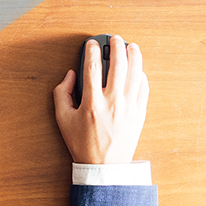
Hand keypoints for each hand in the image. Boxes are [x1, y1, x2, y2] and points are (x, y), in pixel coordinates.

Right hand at [53, 35, 148, 163]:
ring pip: (136, 73)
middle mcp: (113, 102)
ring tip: (132, 46)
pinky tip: (138, 69)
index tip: (91, 43)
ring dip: (134, 56)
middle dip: (116, 46)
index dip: (91, 50)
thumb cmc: (82, 144)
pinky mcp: (140, 113)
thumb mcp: (62, 119)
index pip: (92, 66)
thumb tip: (71, 74)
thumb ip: (61, 93)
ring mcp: (129, 107)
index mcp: (92, 102)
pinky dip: (142, 75)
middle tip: (115, 39)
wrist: (104, 166)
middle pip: (118, 64)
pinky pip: (144, 88)